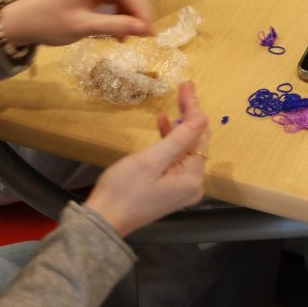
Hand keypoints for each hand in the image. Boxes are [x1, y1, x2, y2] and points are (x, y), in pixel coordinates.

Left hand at [0, 0, 153, 46]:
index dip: (142, 10)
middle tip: (142, 33)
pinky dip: (118, 8)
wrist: (19, 22)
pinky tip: (117, 26)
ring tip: (127, 33)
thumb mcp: (84, 27)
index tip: (151, 32)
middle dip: (138, 8)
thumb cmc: (49, 24)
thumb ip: (117, 25)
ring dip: (129, 9)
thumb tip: (146, 30)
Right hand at [85, 81, 207, 236]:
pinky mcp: (170, 189)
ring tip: (175, 100)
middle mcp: (193, 184)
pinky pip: (176, 159)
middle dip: (190, 114)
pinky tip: (163, 124)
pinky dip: (170, 142)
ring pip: (186, 149)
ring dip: (180, 126)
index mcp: (193, 178)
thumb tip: (204, 117)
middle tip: (183, 87)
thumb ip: (179, 137)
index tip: (187, 85)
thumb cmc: (124, 189)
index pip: (200, 135)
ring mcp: (182, 188)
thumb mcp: (152, 160)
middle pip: (196, 142)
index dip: (194, 109)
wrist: (103, 221)